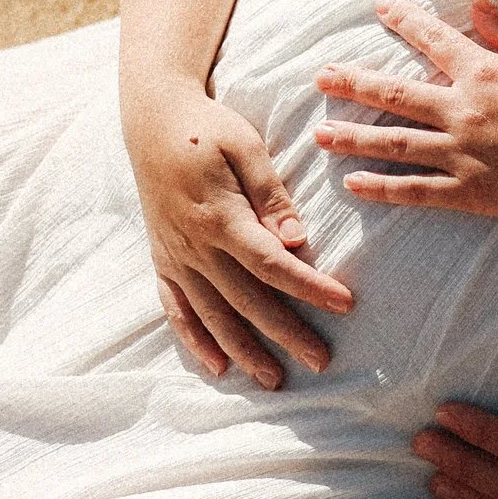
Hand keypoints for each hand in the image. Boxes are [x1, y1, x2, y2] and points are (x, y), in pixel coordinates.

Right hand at [121, 82, 352, 388]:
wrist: (152, 119)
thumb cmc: (208, 127)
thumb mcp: (245, 145)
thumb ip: (271, 195)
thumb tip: (296, 239)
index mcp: (220, 216)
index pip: (272, 264)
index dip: (309, 287)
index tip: (345, 304)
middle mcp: (195, 245)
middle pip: (247, 300)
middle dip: (286, 332)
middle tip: (321, 361)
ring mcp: (175, 256)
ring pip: (213, 314)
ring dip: (244, 349)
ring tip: (274, 379)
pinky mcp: (162, 259)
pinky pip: (176, 308)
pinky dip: (195, 339)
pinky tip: (216, 365)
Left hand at [312, 0, 497, 219]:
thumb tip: (475, 6)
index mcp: (484, 71)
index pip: (432, 39)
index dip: (403, 20)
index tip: (379, 6)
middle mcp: (464, 110)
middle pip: (395, 94)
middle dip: (354, 83)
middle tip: (321, 77)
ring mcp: (464, 154)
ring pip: (395, 143)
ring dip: (354, 138)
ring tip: (320, 135)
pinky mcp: (472, 192)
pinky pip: (416, 190)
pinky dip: (383, 188)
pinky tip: (354, 184)